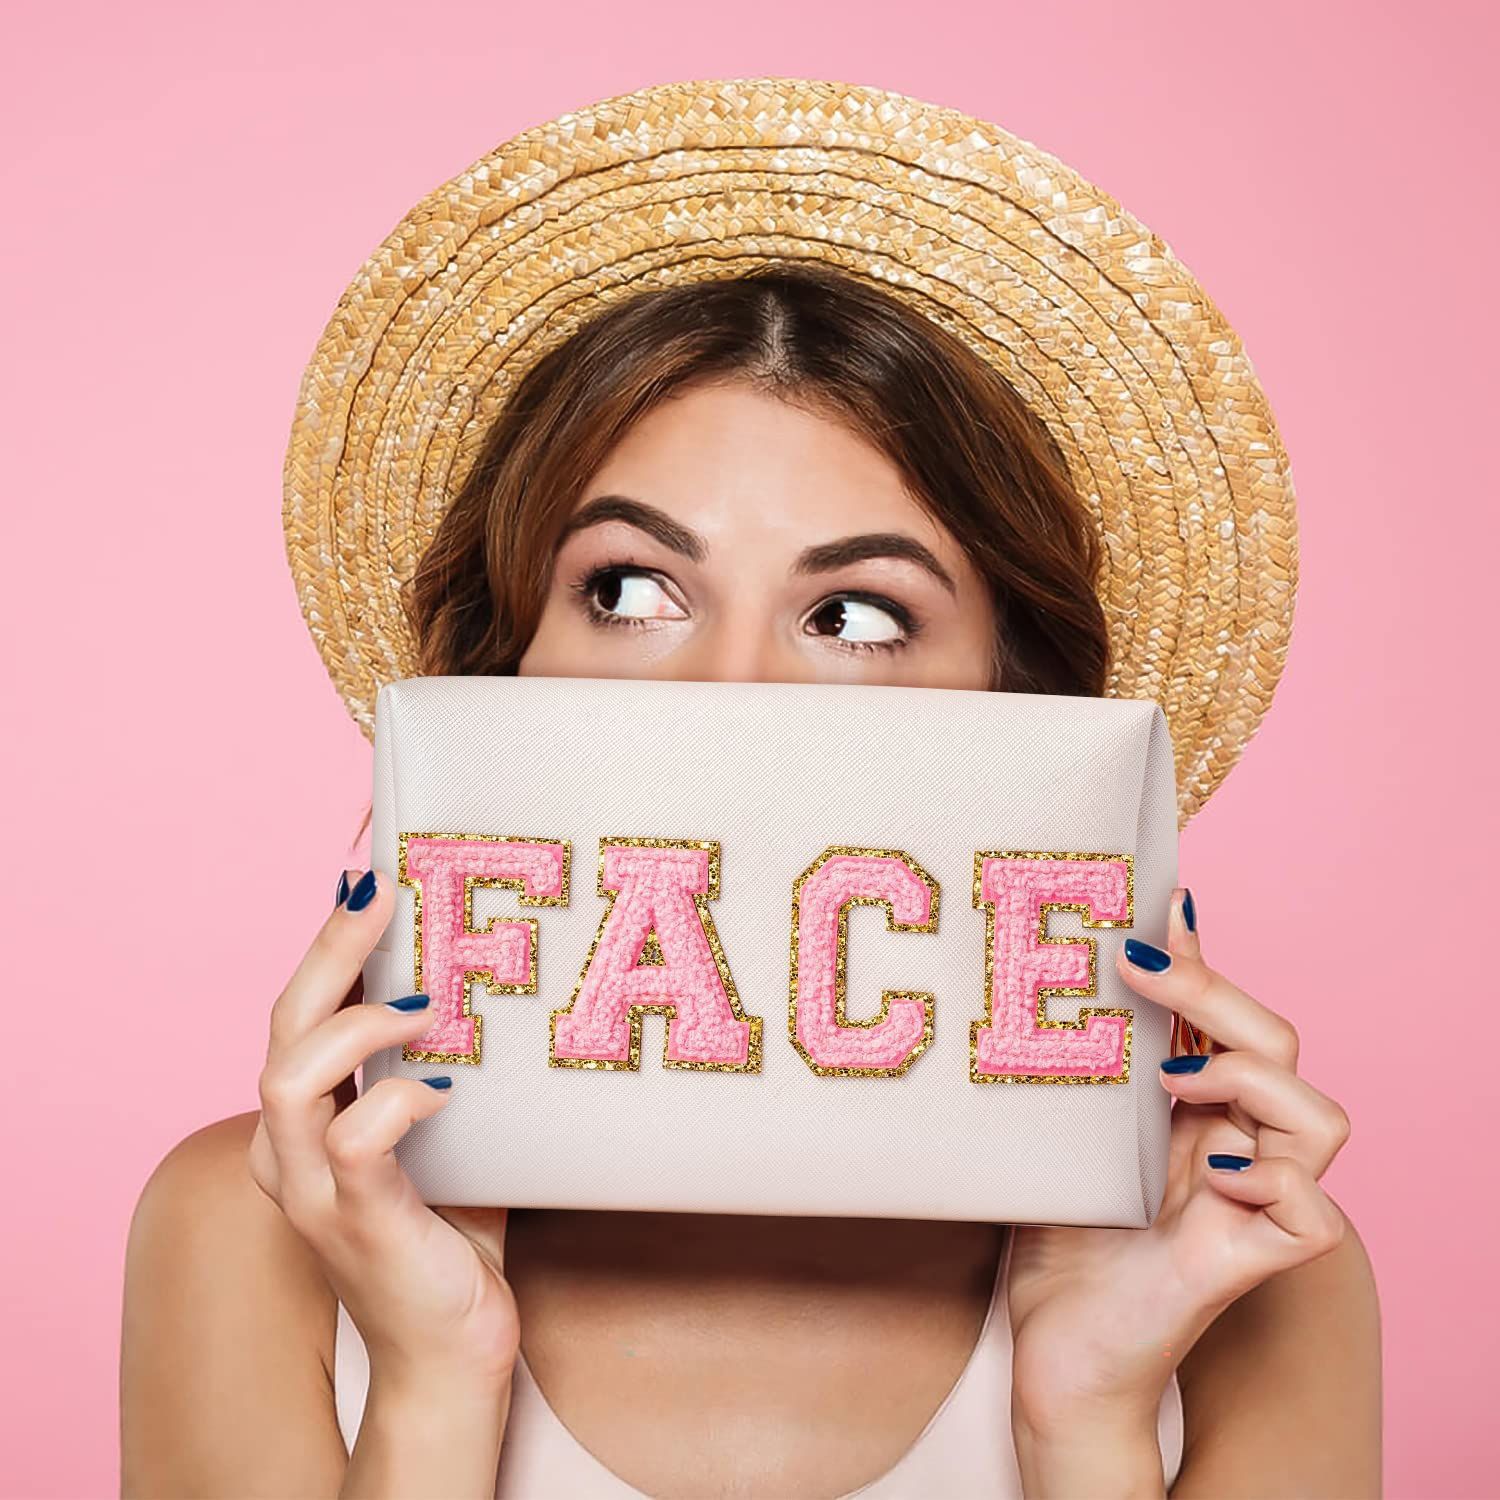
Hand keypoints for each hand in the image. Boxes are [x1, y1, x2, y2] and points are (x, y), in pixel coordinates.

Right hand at [247, 868, 518, 1392]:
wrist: (449, 1353)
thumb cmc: (452, 1231)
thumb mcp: (446, 1129)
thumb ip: (448, 1063)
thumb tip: (499, 973)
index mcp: (308, 1119)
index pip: (301, 1007)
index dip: (329, 934)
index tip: (369, 863)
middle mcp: (292, 1149)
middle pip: (281, 1025)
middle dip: (329, 947)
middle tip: (379, 888)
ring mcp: (317, 1190)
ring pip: (287, 1077)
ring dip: (357, 1023)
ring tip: (426, 1004)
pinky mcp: (359, 1225)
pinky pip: (355, 1144)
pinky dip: (396, 1101)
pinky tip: (444, 1090)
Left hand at [1006, 886, 1350, 1436]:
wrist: (1051, 1352)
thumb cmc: (1057, 1238)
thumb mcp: (1062, 1125)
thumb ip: (1084, 1059)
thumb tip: (1070, 970)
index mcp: (1194, 1109)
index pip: (1227, 1017)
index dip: (1203, 960)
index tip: (1159, 902)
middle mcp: (1234, 1146)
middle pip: (1278, 1045)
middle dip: (1218, 991)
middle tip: (1139, 964)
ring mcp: (1251, 1205)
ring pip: (1322, 1118)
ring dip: (1251, 1077)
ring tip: (1171, 1080)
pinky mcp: (1252, 1265)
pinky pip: (1313, 1213)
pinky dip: (1271, 1178)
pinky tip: (1209, 1170)